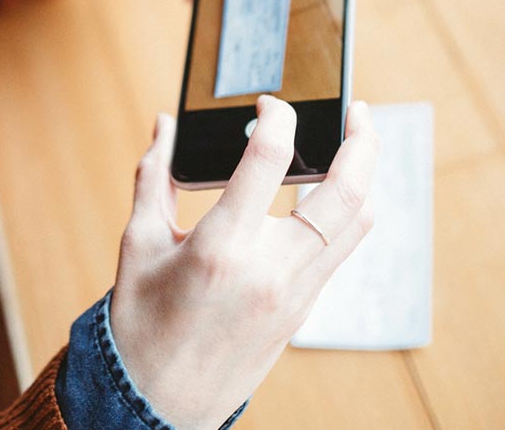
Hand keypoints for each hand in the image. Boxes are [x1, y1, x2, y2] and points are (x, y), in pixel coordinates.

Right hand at [110, 97, 378, 428]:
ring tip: (356, 146)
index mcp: (221, 248)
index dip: (277, 117)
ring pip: (359, 223)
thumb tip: (166, 125)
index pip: (269, 160)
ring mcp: (295, 293)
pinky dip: (346, 214)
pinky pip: (342, 251)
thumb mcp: (138, 246)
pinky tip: (331, 195)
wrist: (160, 401)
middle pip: (345, 192)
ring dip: (366, 177)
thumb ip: (154, 178)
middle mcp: (269, 270)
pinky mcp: (304, 309)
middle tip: (357, 110)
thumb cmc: (142, 324)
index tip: (269, 104)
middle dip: (363, 140)